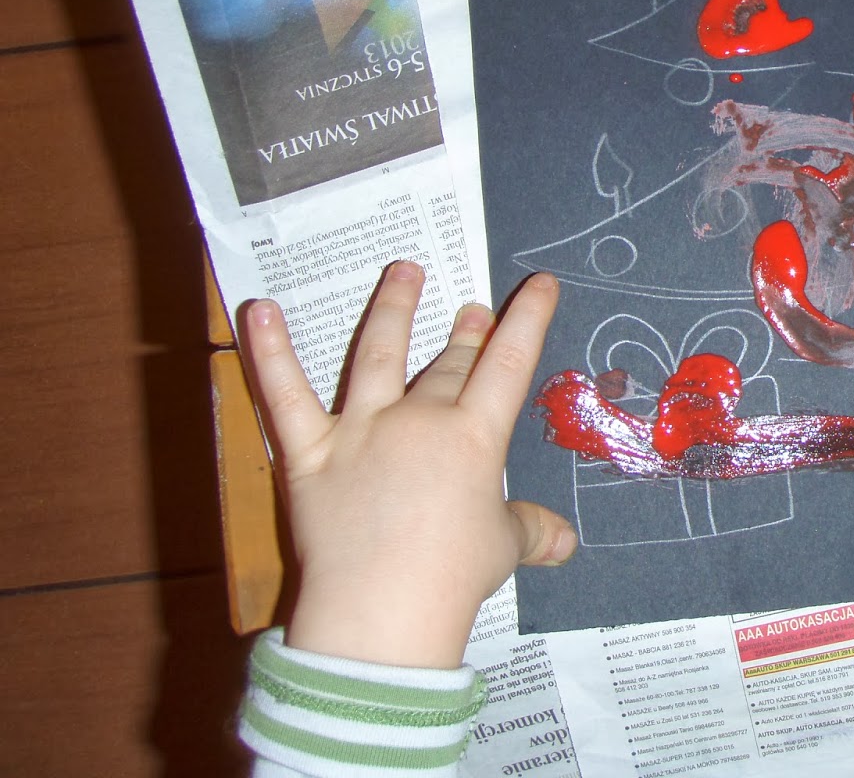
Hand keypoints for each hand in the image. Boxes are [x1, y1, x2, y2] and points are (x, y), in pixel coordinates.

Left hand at [240, 262, 575, 667]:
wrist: (381, 611)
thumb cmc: (451, 579)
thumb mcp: (503, 549)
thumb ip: (530, 531)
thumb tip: (564, 542)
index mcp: (473, 439)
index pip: (510, 364)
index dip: (528, 320)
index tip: (539, 285)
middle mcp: (420, 420)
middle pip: (449, 366)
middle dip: (466, 334)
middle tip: (471, 308)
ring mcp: (362, 430)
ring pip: (378, 356)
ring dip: (393, 309)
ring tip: (404, 271)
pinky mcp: (310, 453)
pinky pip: (286, 397)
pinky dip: (269, 352)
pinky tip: (260, 310)